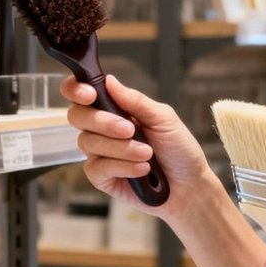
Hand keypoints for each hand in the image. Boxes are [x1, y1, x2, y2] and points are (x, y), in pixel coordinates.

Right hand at [61, 74, 211, 214]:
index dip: (76, 89)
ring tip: (148, 154)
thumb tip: (109, 81)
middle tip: (130, 130)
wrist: (188, 185)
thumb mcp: (164, 119)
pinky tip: (142, 169)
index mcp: (115, 107)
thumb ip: (135, 101)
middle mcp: (102, 128)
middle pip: (77, 116)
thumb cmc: (179, 150)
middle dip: (103, 122)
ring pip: (88, 143)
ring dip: (122, 148)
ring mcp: (99, 153)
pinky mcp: (101, 177)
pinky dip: (122, 167)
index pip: (81, 92)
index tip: (90, 95)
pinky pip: (96, 168)